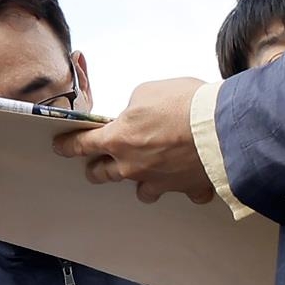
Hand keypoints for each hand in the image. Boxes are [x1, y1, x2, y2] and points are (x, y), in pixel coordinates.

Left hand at [71, 77, 211, 203]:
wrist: (222, 126)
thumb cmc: (184, 104)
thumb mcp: (147, 92)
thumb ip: (134, 107)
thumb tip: (136, 115)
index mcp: (118, 140)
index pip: (83, 145)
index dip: (69, 145)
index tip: (61, 147)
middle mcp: (134, 166)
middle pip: (104, 174)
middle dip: (97, 168)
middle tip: (98, 164)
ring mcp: (161, 181)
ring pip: (141, 191)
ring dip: (140, 182)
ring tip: (145, 173)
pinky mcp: (188, 188)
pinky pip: (185, 193)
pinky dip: (187, 185)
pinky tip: (192, 177)